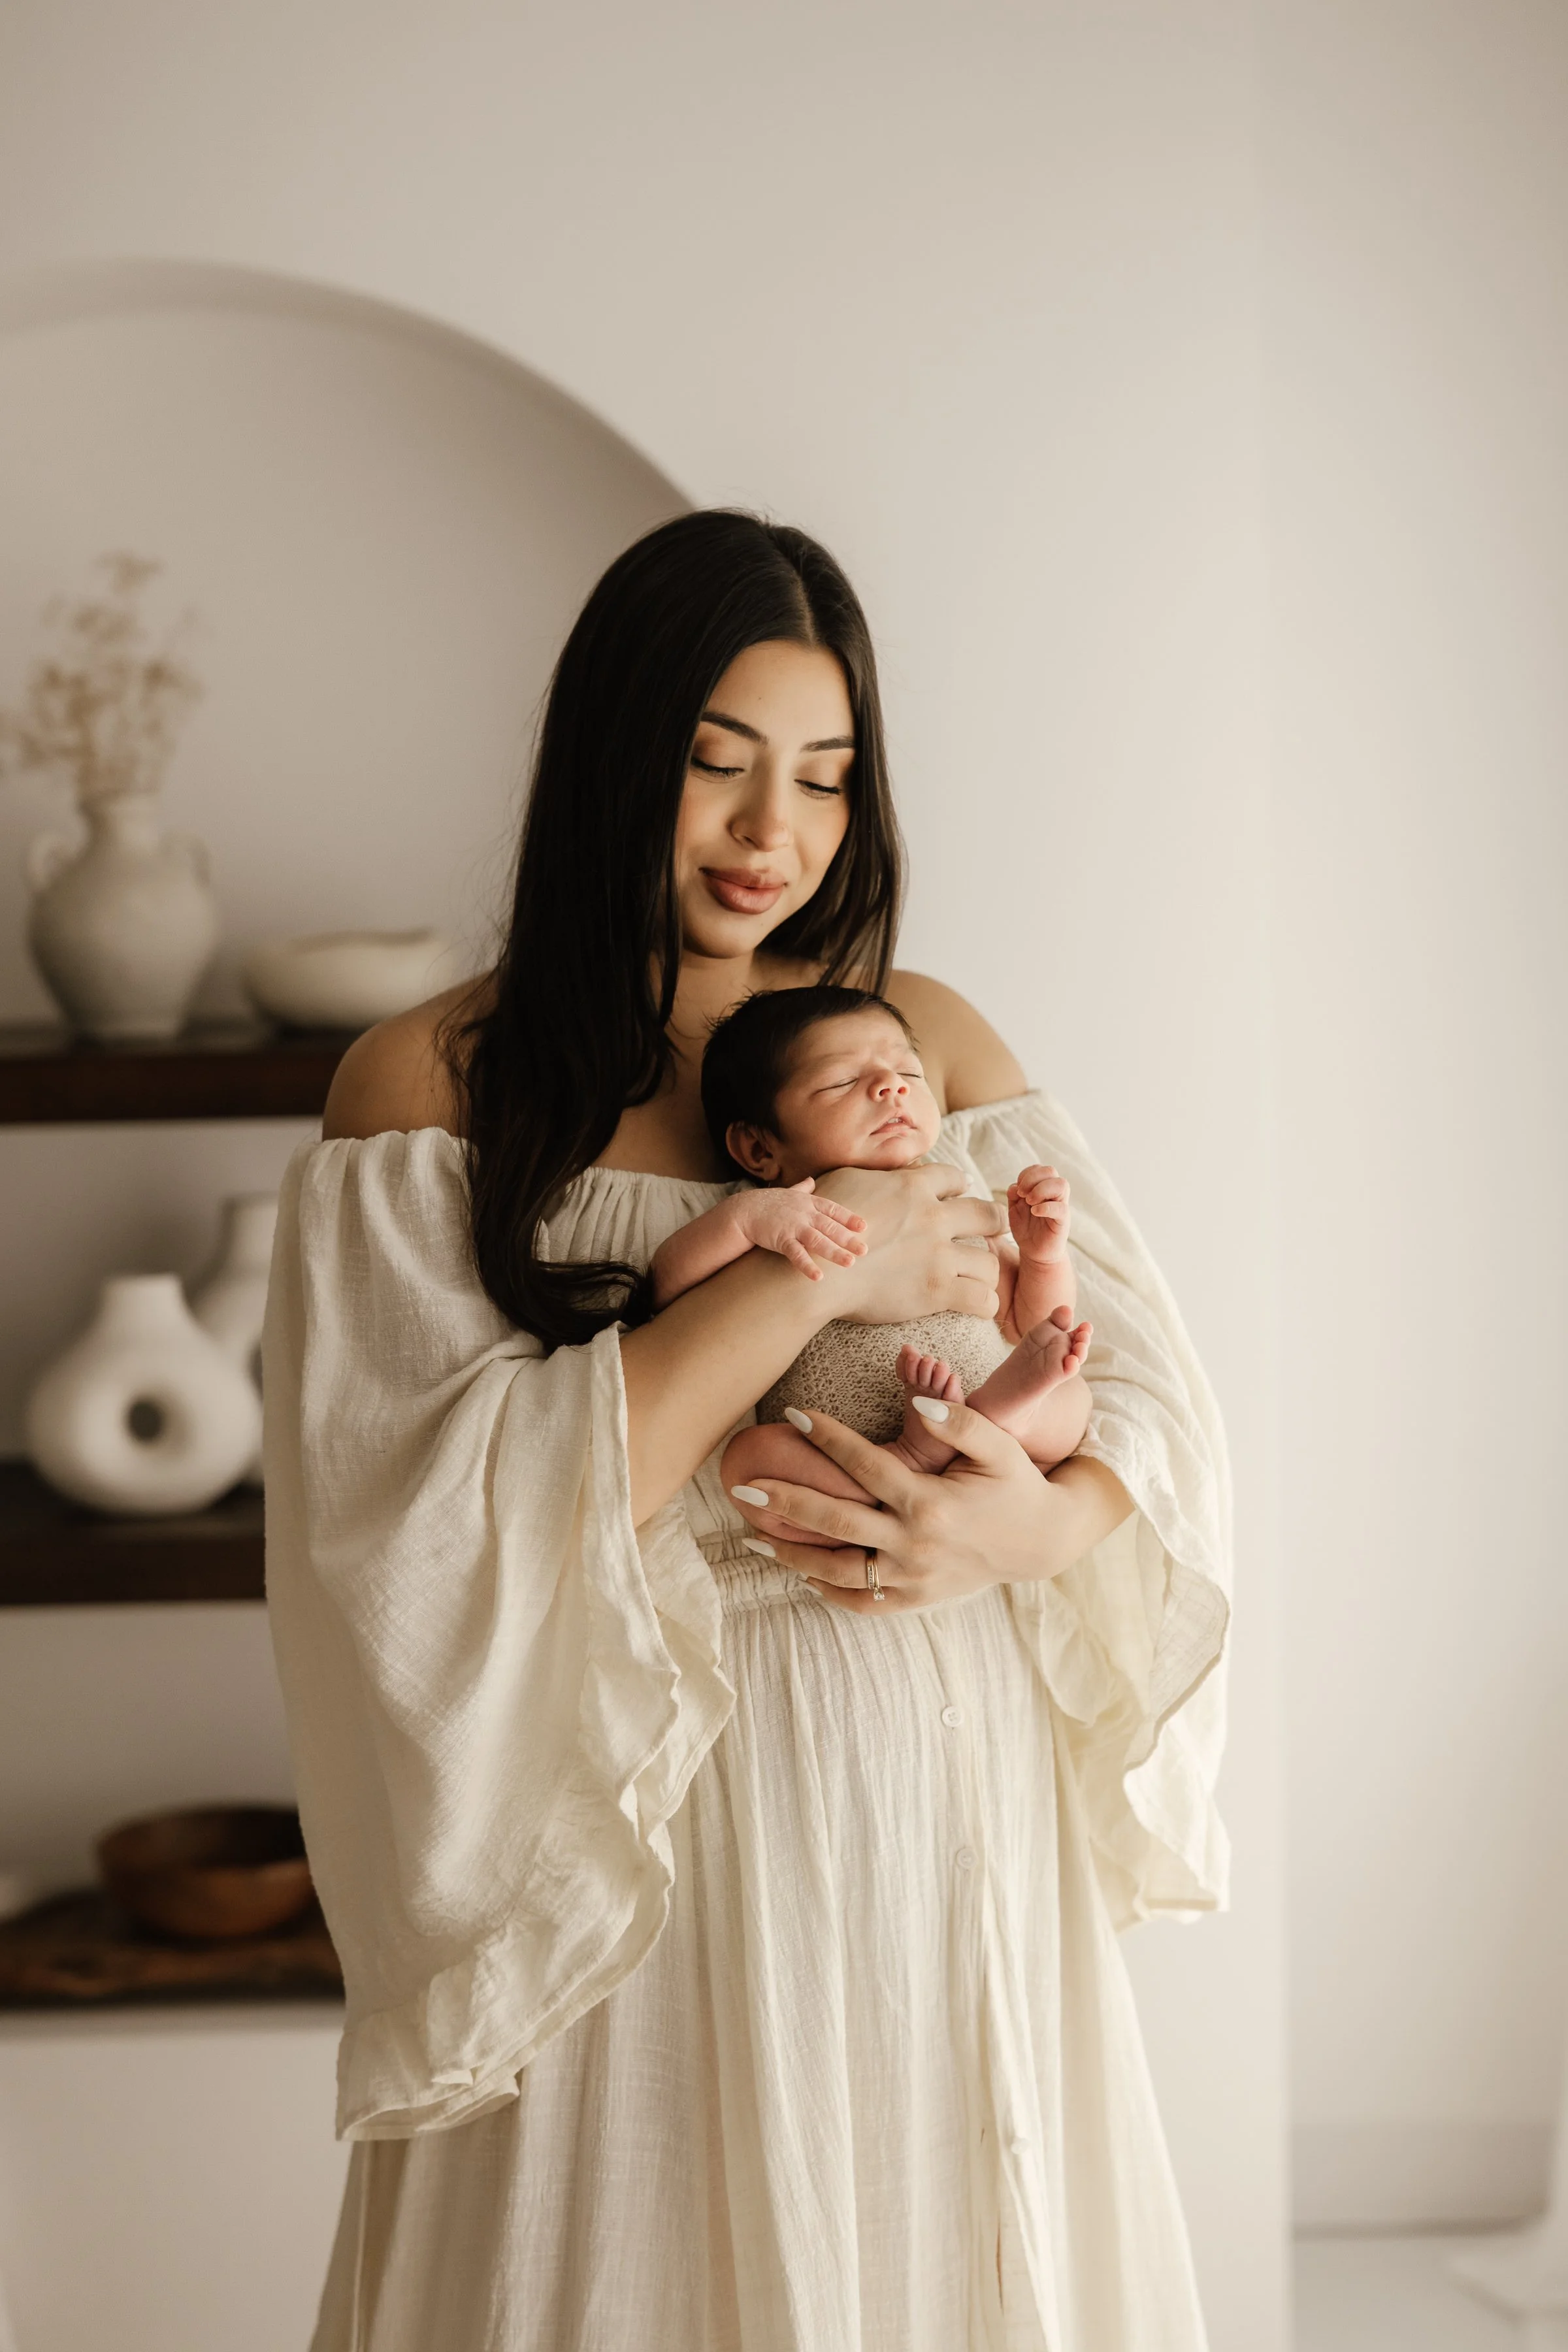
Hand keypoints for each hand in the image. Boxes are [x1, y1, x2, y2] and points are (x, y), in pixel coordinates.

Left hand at [729, 1398, 1128, 1612]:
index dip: (827, 1437)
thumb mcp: (999, 1446)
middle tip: (742, 1486)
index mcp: (931, 1502)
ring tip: (752, 1536)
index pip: (865, 1465)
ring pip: (839, 1570)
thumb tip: (919, 1402)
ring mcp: (914, 1578)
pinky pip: (863, 1601)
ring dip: (792, 1554)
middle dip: (786, 1502)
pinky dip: (827, 1590)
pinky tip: (799, 1573)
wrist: (1042, 1542)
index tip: (792, 1413)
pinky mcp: (916, 1599)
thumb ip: (960, 1422)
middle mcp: (916, 1544)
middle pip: (837, 1522)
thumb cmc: (1015, 1483)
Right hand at [732, 1178, 867, 1281]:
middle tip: (864, 1250)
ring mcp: (793, 1226)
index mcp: (808, 1202)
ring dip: (834, 1252)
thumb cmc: (766, 1202)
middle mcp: (804, 1213)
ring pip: (818, 1240)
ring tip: (849, 1263)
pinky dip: (807, 1265)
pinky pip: (797, 1254)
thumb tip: (810, 1180)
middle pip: (830, 1227)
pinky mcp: (781, 1239)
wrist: (743, 1210)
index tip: (863, 1227)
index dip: (849, 1218)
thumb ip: (802, 1188)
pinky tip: (818, 1276)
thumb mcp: (788, 1192)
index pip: (833, 1209)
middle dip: (848, 1238)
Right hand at [807, 1163, 1003, 1324]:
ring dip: (985, 1270)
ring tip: (977, 1277)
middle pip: (988, 1215)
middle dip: (992, 1224)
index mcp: (913, 1186)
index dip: (959, 1190)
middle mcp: (932, 1217)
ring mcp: (937, 1255)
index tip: (957, 1202)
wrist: (815, 1273)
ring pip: (990, 1261)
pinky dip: (985, 1303)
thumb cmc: (822, 1227)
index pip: (956, 1178)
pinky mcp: (937, 1291)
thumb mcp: (849, 1181)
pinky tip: (977, 1304)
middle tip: (988, 1235)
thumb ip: (884, 1175)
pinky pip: (983, 1298)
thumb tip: (904, 1169)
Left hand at [1007, 1164, 1069, 1262]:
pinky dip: (1046, 1207)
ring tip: (1029, 1202)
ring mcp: (1060, 1206)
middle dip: (1032, 1178)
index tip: (1017, 1189)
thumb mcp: (1014, 1210)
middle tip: (1022, 1194)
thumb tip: (1014, 1187)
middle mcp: (1053, 1194)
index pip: (1038, 1169)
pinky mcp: (1063, 1220)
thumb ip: (1013, 1196)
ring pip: (1061, 1184)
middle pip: (1051, 1170)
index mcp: (1042, 1188)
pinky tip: (1035, 1212)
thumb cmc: (1026, 1228)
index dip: (1026, 1174)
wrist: (1034, 1252)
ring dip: (1041, 1189)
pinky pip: (1061, 1208)